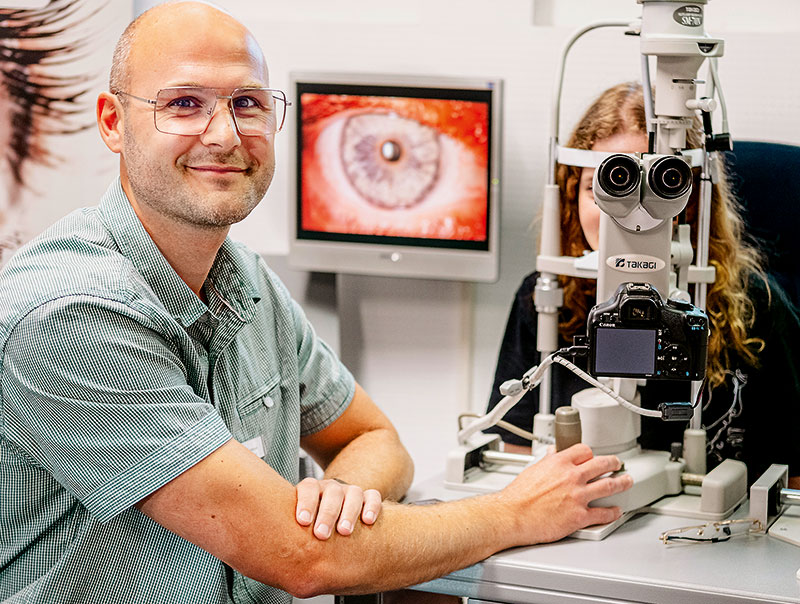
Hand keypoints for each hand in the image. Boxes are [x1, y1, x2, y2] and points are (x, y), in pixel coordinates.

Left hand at [295, 477, 382, 539]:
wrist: (334, 514)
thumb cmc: (312, 522)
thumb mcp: (300, 524)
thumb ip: (291, 531)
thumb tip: (271, 554)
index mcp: (312, 491)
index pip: (308, 487)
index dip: (305, 503)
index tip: (302, 521)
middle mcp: (331, 489)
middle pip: (332, 492)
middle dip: (326, 513)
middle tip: (321, 533)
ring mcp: (350, 492)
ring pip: (353, 493)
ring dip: (348, 512)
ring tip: (344, 531)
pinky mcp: (367, 498)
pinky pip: (372, 496)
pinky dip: (371, 507)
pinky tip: (367, 521)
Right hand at [502, 443, 632, 544]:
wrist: (513, 515)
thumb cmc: (518, 496)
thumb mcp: (532, 469)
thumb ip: (547, 461)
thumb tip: (552, 454)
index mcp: (559, 463)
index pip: (584, 450)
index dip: (590, 453)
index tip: (593, 456)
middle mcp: (572, 476)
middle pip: (602, 464)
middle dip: (614, 463)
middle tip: (618, 463)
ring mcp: (578, 496)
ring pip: (609, 486)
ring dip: (622, 483)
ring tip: (627, 481)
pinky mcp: (579, 516)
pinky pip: (603, 513)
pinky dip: (613, 512)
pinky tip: (616, 511)